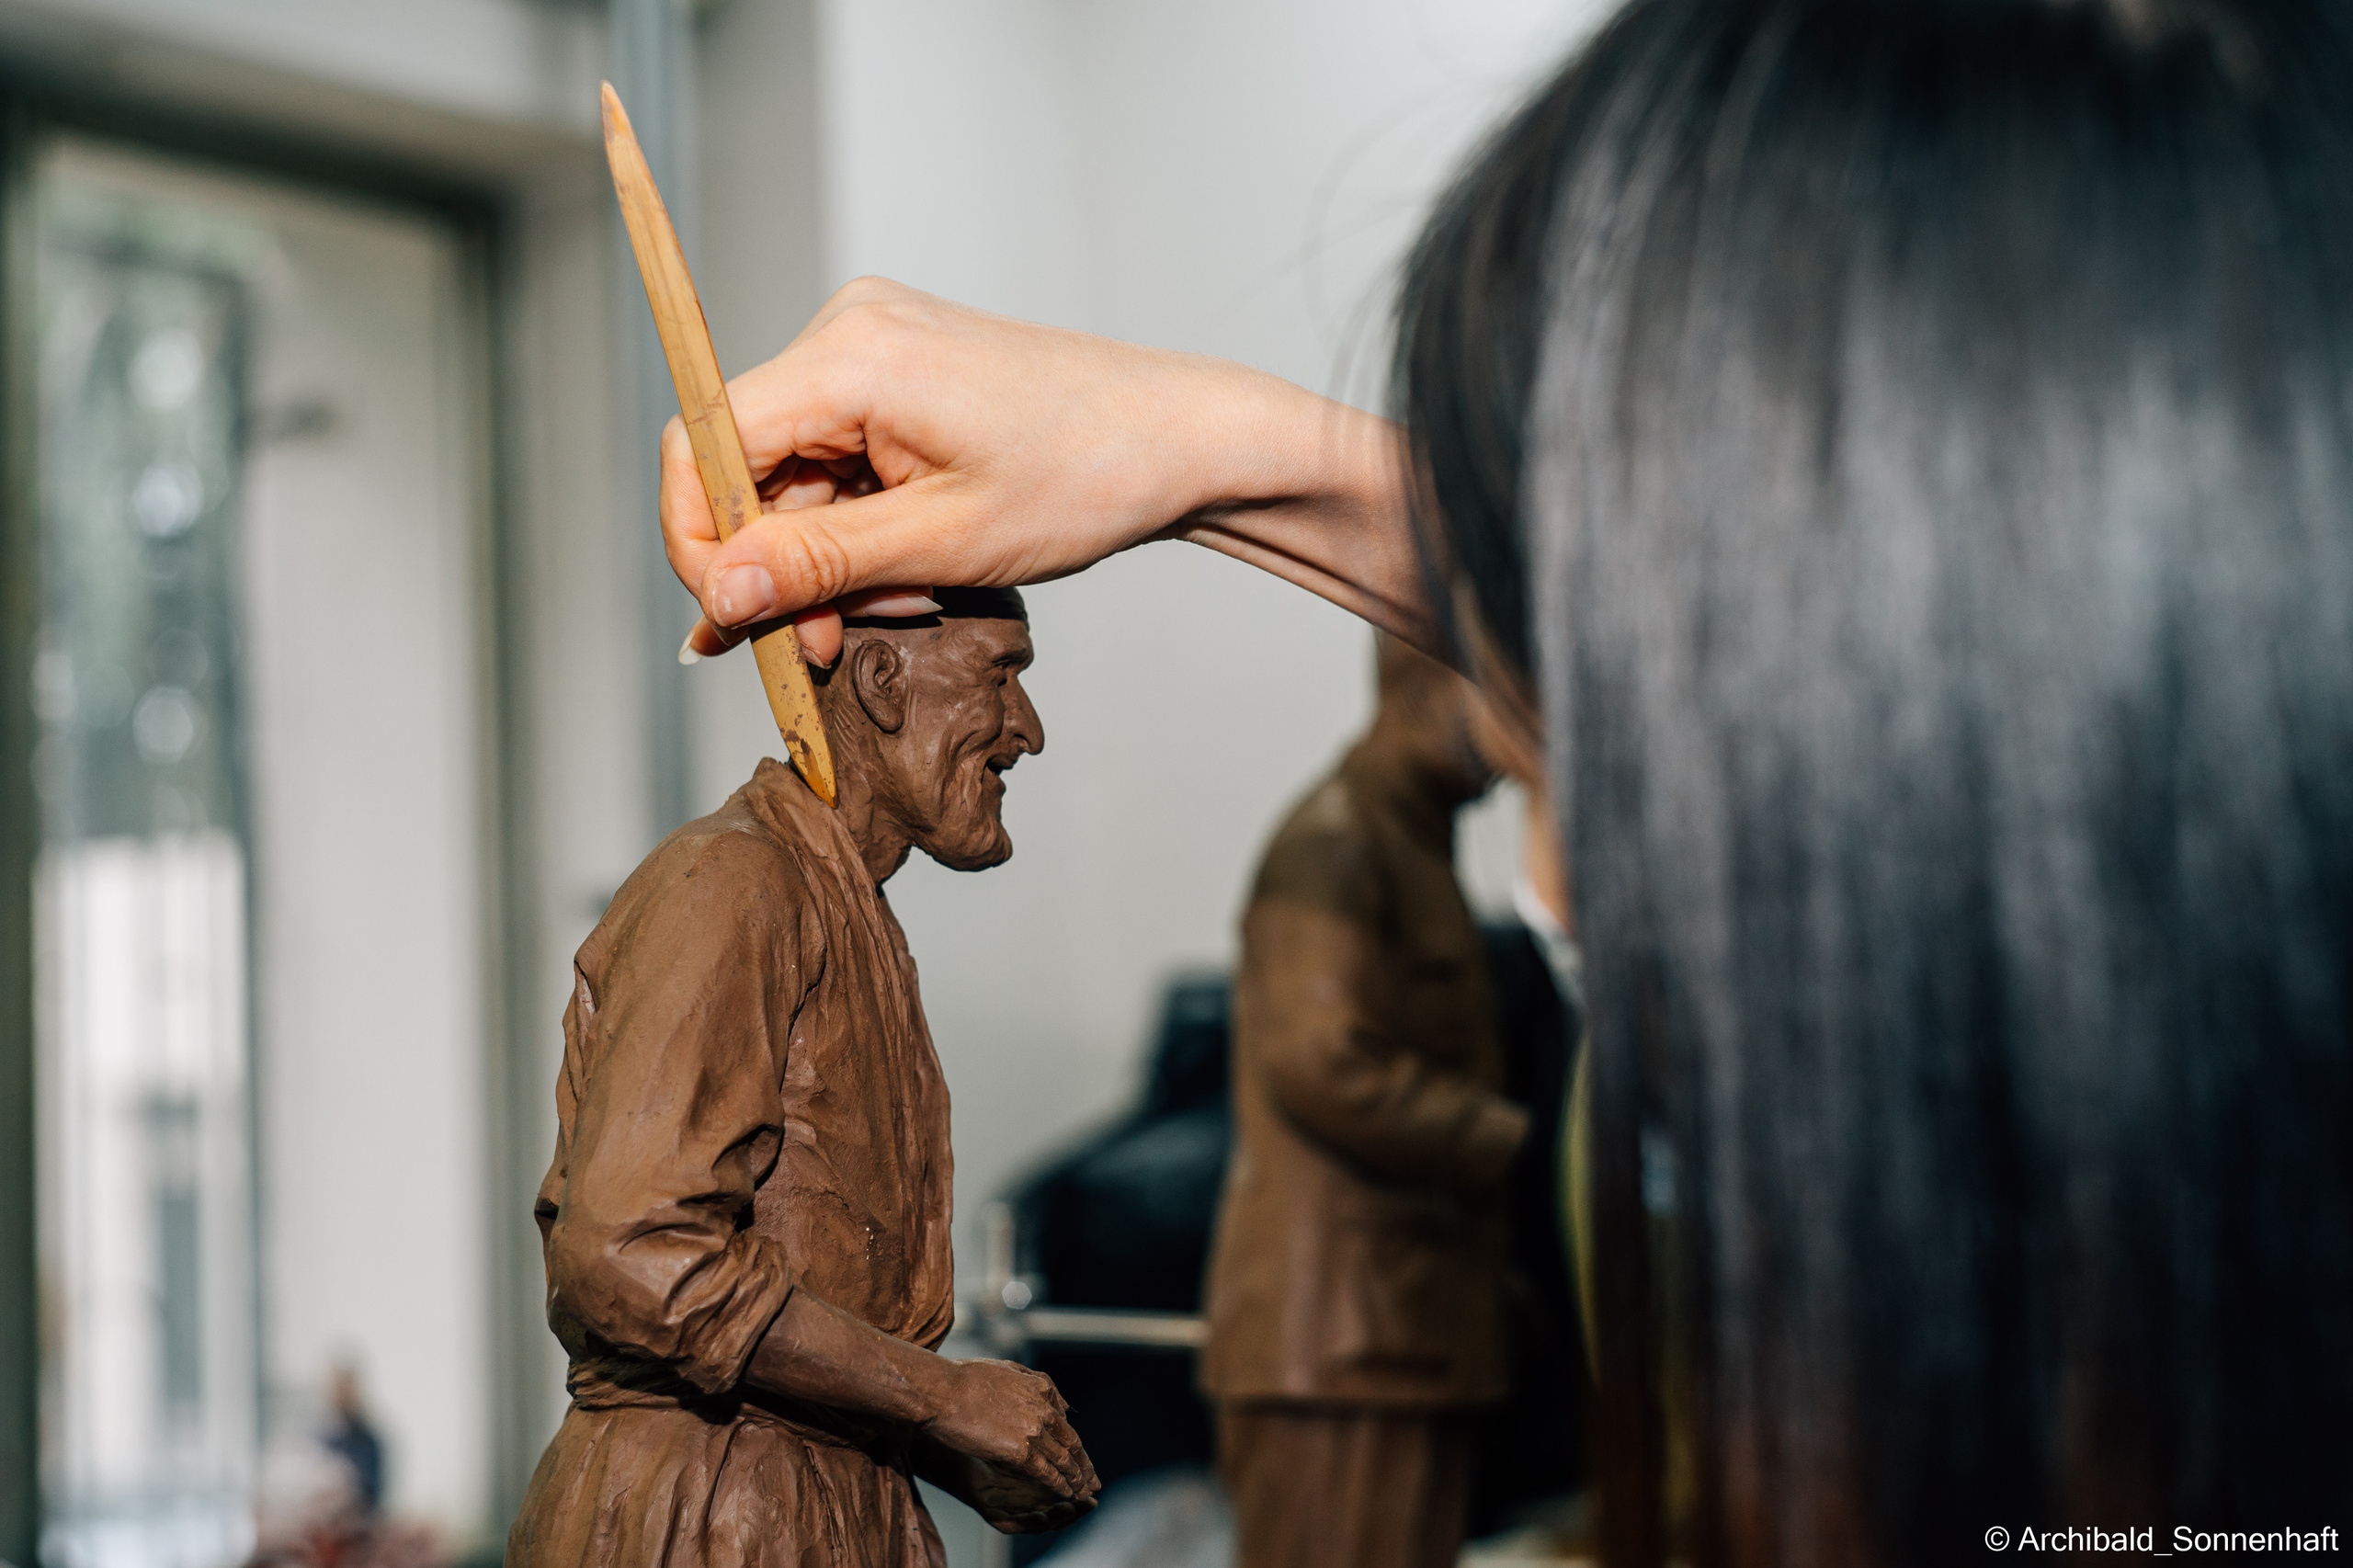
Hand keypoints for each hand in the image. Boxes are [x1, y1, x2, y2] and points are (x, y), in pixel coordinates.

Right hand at [664, 277, 1421, 667]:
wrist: (1182, 438)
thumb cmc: (1089, 476)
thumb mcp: (943, 544)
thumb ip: (818, 564)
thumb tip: (715, 591)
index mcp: (850, 356)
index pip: (706, 442)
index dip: (698, 542)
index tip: (728, 620)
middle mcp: (849, 330)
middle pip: (746, 462)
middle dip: (777, 564)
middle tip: (823, 644)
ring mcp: (874, 347)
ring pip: (792, 472)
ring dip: (824, 556)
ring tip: (895, 606)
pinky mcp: (898, 374)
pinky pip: (836, 459)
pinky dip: (856, 526)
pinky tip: (906, 571)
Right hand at [911, 1357, 1099, 1533]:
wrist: (942, 1391)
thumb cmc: (964, 1379)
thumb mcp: (1007, 1369)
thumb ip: (1035, 1382)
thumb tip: (1059, 1401)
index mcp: (1041, 1388)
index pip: (1064, 1421)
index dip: (1073, 1441)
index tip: (1079, 1454)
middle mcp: (1043, 1409)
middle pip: (1071, 1442)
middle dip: (1084, 1465)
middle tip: (1093, 1481)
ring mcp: (1034, 1431)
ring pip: (1063, 1460)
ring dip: (1076, 1479)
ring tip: (1083, 1492)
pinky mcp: (1020, 1451)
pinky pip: (1048, 1472)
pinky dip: (1060, 1484)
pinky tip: (1065, 1493)